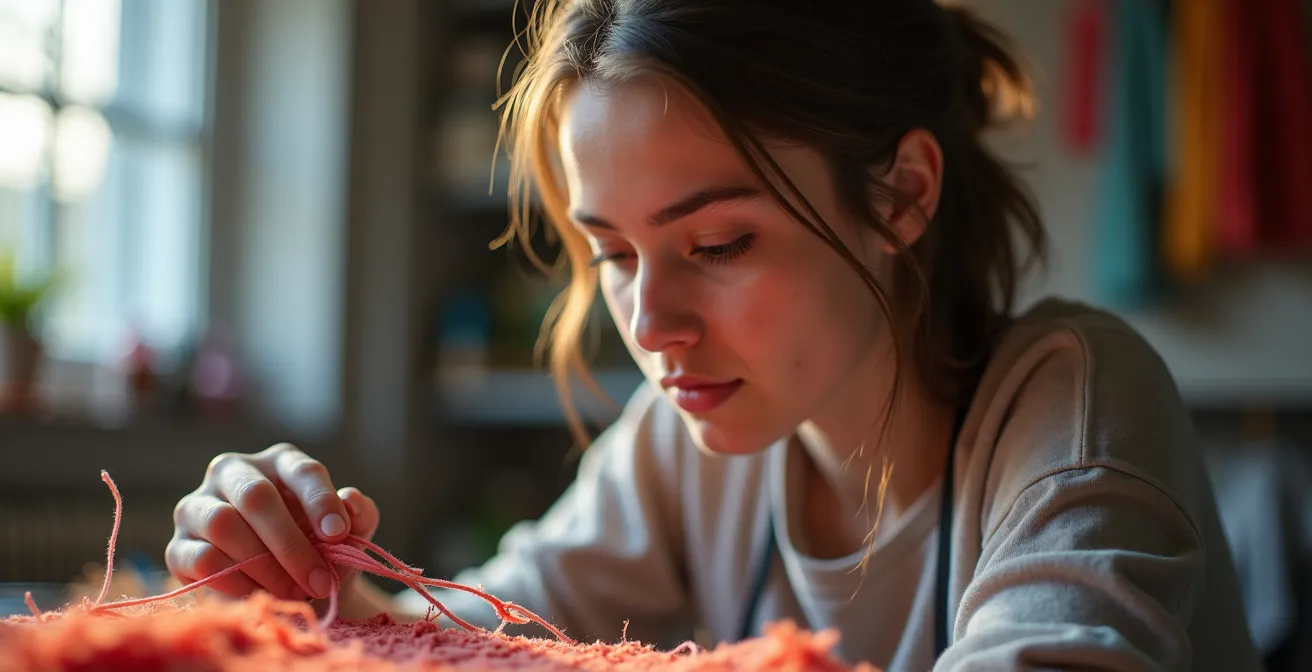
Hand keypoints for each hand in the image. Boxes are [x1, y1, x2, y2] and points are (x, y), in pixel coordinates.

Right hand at [166, 443, 379, 601]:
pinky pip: (203, 559)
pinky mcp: (178, 546)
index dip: (320, 500)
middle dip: (292, 543)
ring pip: (223, 525)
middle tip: (320, 580)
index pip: (300, 469)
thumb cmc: (320, 550)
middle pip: (256, 497)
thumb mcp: (351, 532)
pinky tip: (263, 594)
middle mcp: (232, 473)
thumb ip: (359, 513)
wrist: (290, 589)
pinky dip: (237, 581)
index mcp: (279, 462)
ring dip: (264, 565)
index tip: (340, 533)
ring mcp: (198, 507)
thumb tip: (349, 500)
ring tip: (294, 590)